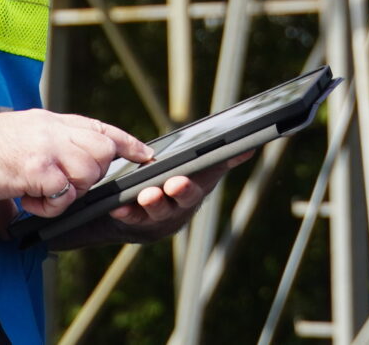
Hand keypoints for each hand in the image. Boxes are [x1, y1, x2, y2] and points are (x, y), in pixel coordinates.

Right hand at [0, 110, 149, 215]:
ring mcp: (47, 149)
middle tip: (59, 188)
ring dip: (67, 194)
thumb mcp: (16, 135)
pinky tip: (25, 202)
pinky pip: (62, 196)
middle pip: (102, 154)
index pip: (100, 127)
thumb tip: (44, 184)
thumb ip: (39, 152)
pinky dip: (48, 208)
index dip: (126, 143)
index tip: (146, 154)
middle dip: (90, 177)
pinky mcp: (36, 170)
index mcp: (50, 121)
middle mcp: (53, 130)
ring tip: (37, 195)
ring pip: (87, 175)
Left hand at [99, 151, 251, 243]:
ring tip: (144, 194)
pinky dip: (125, 213)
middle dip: (173, 195)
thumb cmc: (181, 186)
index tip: (181, 179)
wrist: (151, 214)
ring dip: (151, 204)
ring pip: (154, 212)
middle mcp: (178, 207)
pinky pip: (130, 219)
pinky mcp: (136, 222)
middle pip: (178, 202)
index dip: (190, 186)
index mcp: (194, 191)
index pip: (196, 188)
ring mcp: (157, 217)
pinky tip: (118, 207)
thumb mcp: (205, 173)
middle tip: (167, 186)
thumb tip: (250, 146)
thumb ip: (224, 159)